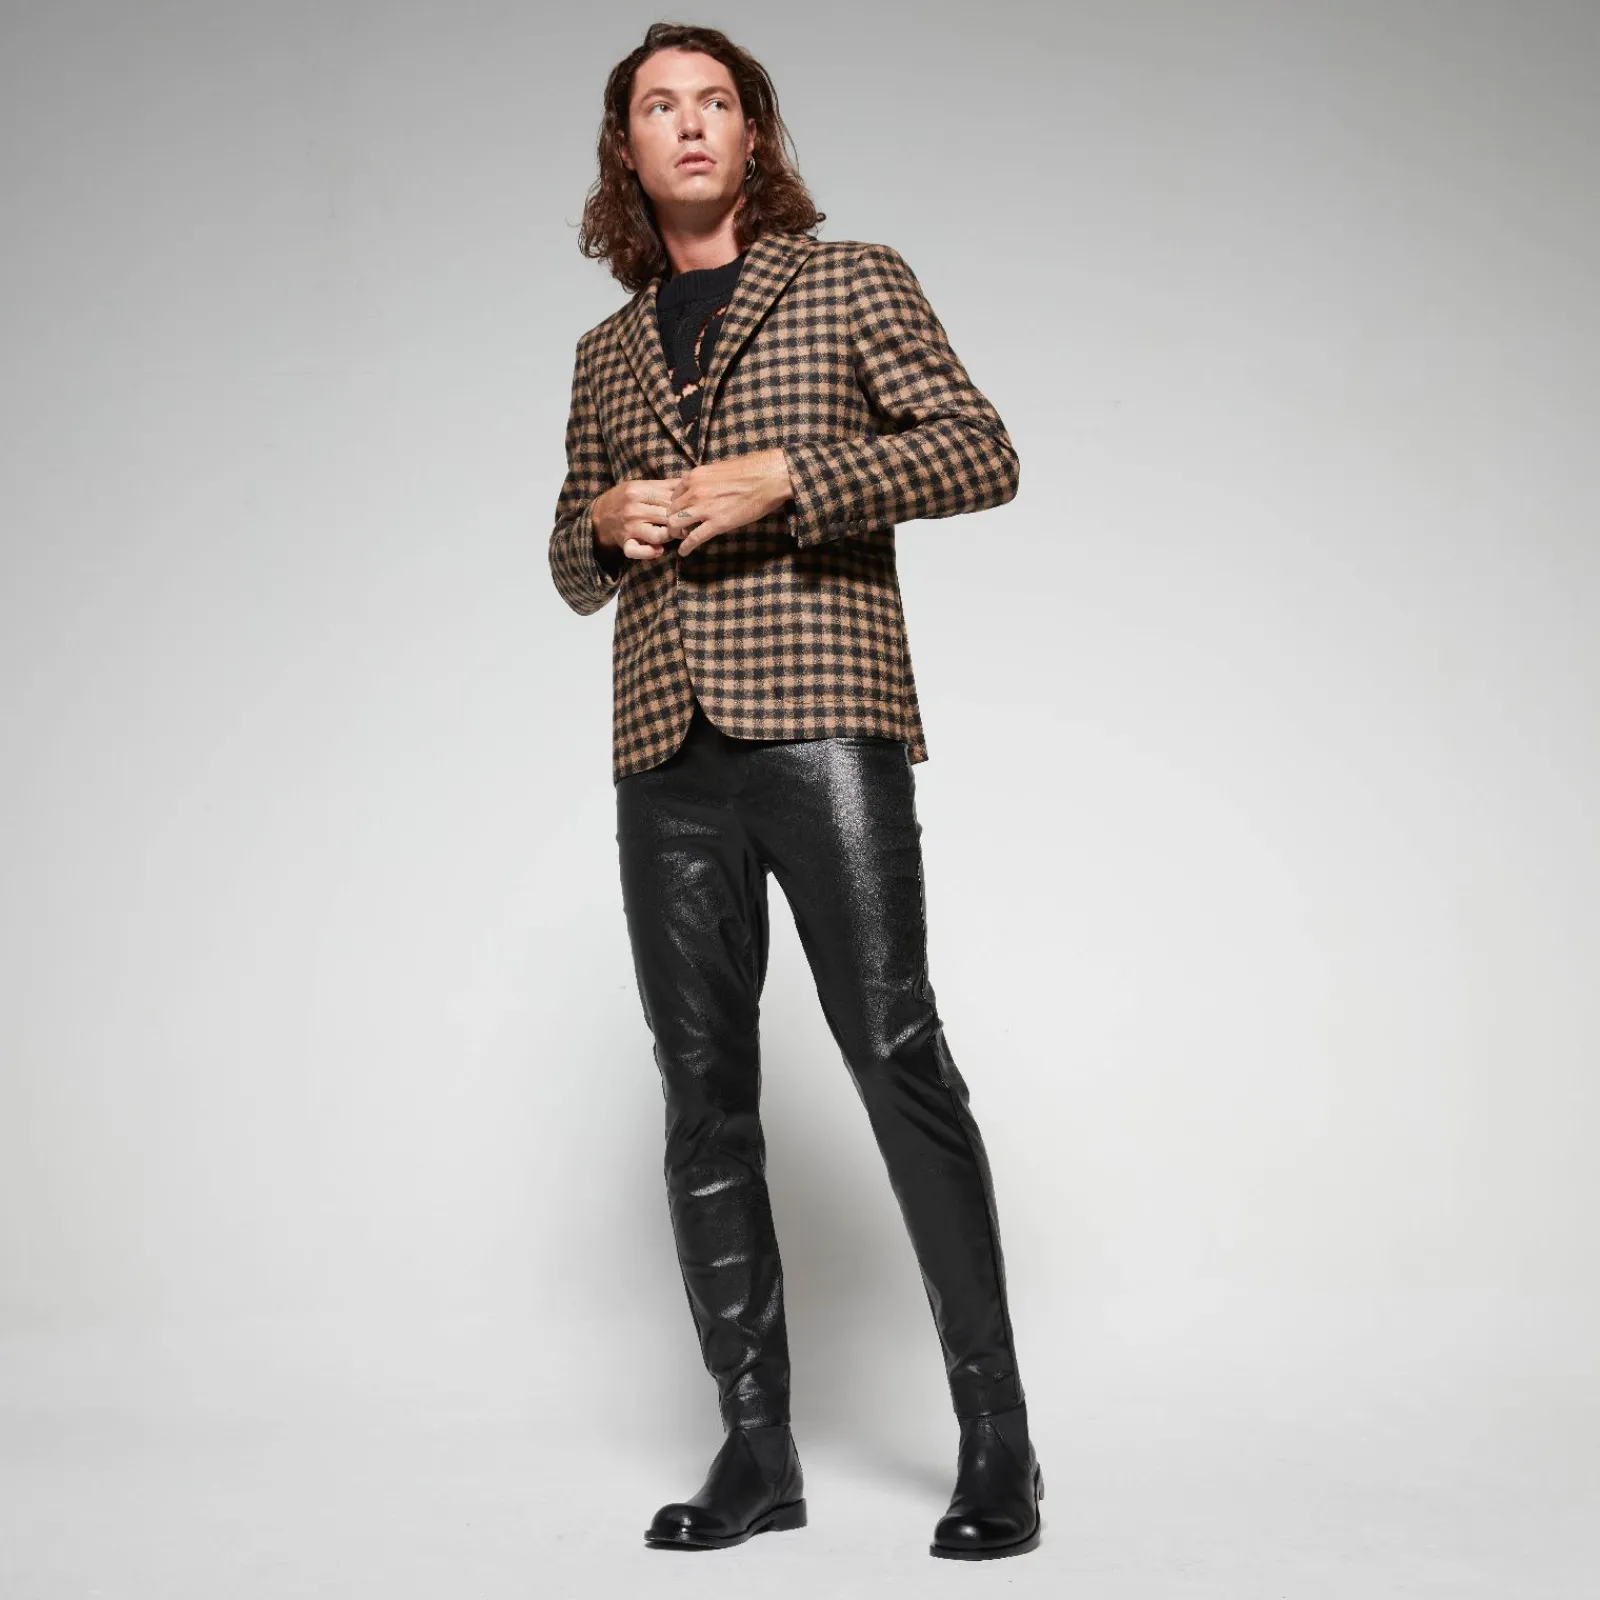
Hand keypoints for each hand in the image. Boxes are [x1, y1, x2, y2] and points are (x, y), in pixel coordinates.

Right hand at [592, 478, 682, 561]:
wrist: (599, 515)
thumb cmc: (625, 499)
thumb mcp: (641, 486)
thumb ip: (664, 485)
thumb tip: (687, 481)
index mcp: (639, 491)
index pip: (670, 500)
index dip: (683, 507)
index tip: (687, 512)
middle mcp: (634, 509)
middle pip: (667, 517)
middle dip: (678, 522)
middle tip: (683, 525)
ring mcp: (629, 527)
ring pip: (659, 535)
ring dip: (669, 537)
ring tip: (670, 534)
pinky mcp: (625, 543)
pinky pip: (640, 552)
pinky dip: (651, 553)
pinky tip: (658, 550)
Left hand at [669, 449, 794, 556]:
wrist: (769, 478)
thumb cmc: (751, 470)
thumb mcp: (720, 469)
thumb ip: (706, 480)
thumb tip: (705, 487)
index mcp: (694, 476)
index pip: (673, 494)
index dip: (677, 505)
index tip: (683, 512)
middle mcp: (694, 491)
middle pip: (671, 510)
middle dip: (674, 520)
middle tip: (682, 527)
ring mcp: (704, 508)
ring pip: (675, 524)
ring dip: (676, 533)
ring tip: (682, 538)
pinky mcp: (717, 523)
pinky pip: (693, 538)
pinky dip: (686, 547)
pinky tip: (684, 552)